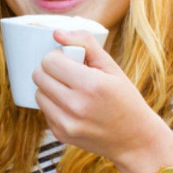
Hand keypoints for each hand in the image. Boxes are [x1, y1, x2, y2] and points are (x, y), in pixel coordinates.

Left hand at [34, 30, 172, 170]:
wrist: (134, 140)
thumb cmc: (125, 100)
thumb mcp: (112, 67)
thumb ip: (85, 44)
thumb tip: (57, 33)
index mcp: (91, 85)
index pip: (49, 61)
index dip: (58, 56)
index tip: (69, 59)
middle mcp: (76, 106)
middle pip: (39, 76)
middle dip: (51, 70)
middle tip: (68, 73)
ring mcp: (66, 124)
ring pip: (38, 94)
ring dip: (49, 87)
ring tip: (70, 89)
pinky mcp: (61, 135)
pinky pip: (44, 111)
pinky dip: (53, 105)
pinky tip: (72, 106)